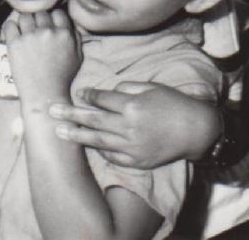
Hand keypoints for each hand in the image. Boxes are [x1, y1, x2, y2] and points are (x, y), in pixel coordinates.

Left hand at [3, 10, 81, 106]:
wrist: (45, 95)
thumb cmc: (62, 78)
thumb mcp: (78, 57)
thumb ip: (76, 37)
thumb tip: (69, 24)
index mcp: (64, 34)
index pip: (57, 12)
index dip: (52, 18)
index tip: (48, 26)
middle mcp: (48, 32)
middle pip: (40, 13)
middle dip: (38, 20)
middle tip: (35, 30)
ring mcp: (30, 37)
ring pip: (24, 16)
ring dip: (24, 22)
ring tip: (24, 32)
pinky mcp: (15, 44)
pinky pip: (9, 25)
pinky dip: (11, 27)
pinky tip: (14, 34)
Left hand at [48, 82, 219, 168]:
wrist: (197, 130)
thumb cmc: (174, 104)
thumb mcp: (152, 87)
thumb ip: (127, 88)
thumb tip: (107, 92)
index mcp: (132, 105)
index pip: (101, 99)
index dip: (88, 95)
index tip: (77, 93)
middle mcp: (129, 126)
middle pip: (93, 119)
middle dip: (70, 114)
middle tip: (51, 111)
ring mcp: (132, 146)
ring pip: (97, 140)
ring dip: (76, 135)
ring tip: (59, 131)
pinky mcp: (137, 161)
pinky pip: (112, 156)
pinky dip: (100, 149)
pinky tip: (88, 144)